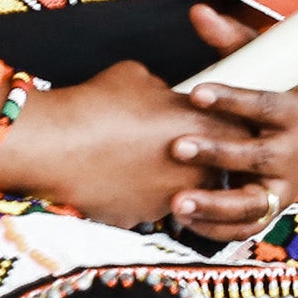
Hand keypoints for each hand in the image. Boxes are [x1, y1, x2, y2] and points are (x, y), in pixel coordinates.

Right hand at [0, 60, 220, 228]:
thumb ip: (165, 91)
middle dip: (210, 161)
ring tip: (147, 165)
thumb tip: (164, 96)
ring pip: (187, 193)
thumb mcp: (141, 78)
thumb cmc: (98, 102)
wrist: (55, 144)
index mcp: (205, 127)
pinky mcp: (141, 220)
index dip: (230, 128)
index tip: (220, 125)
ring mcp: (170, 199)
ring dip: (175, 182)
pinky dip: (142, 197)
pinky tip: (121, 181)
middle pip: (220, 169)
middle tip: (189, 150)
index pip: (241, 132)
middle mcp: (197, 168)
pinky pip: (151, 209)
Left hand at [172, 2, 297, 240]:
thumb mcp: (267, 62)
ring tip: (177, 202)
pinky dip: (216, 228)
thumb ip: (231, 40)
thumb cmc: (283, 87)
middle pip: (256, 156)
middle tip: (177, 147)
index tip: (196, 93)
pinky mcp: (272, 208)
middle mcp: (293, 152)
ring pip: (252, 203)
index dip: (232, 99)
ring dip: (215, 205)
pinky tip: (183, 220)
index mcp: (294, 111)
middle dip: (217, 154)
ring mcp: (283, 185)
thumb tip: (197, 11)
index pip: (264, 104)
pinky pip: (245, 227)